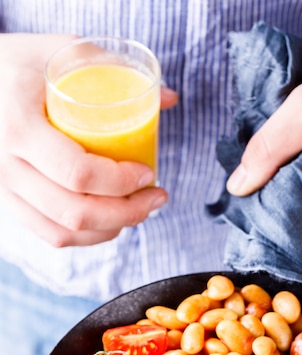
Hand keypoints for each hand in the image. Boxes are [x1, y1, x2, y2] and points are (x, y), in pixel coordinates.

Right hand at [0, 33, 178, 246]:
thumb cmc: (18, 65)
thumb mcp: (61, 53)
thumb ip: (113, 69)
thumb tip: (169, 98)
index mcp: (19, 127)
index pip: (78, 174)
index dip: (120, 183)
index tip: (148, 172)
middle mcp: (6, 166)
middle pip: (76, 212)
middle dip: (127, 212)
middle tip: (156, 198)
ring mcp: (4, 189)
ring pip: (65, 231)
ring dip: (111, 228)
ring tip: (140, 210)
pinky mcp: (8, 202)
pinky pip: (51, 235)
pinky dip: (87, 237)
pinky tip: (110, 222)